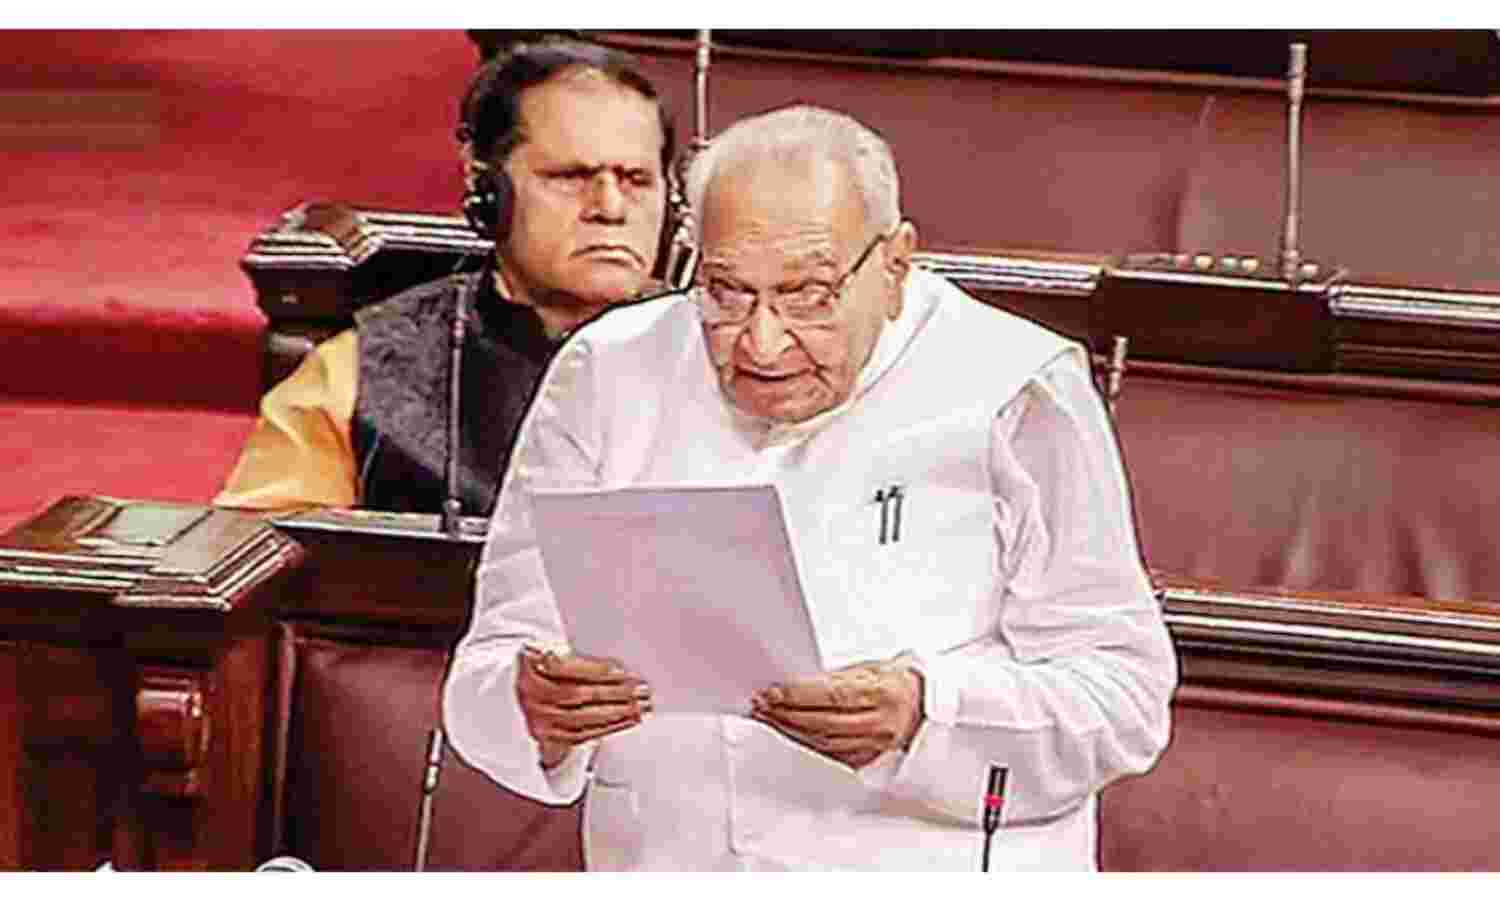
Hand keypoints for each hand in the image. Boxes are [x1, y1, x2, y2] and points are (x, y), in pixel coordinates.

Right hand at [515, 646, 650, 768]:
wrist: (505, 692)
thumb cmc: (536, 665)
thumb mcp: (545, 648)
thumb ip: (569, 654)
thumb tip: (612, 665)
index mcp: (527, 666)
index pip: (564, 668)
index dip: (595, 671)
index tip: (623, 670)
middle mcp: (529, 696)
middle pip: (577, 695)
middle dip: (614, 693)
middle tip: (642, 690)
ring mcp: (536, 719)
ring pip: (581, 719)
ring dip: (616, 713)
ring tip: (641, 707)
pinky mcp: (545, 737)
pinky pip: (580, 736)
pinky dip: (606, 729)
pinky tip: (625, 721)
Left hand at [750, 657, 924, 769]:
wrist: (925, 706)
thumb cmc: (897, 681)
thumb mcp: (870, 669)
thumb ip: (835, 679)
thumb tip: (795, 685)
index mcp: (882, 692)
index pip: (831, 696)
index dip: (797, 696)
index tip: (772, 692)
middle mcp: (881, 722)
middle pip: (822, 723)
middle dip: (786, 714)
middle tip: (762, 705)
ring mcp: (876, 744)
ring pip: (823, 742)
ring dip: (790, 730)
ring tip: (768, 718)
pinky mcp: (870, 759)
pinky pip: (831, 754)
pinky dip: (806, 743)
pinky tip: (790, 734)